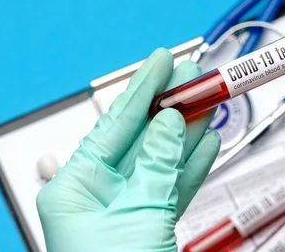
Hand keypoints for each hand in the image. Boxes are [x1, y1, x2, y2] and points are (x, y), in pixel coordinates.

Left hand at [36, 48, 220, 251]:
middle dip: (170, 104)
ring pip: (162, 159)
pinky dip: (193, 164)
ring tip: (209, 100)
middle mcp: (98, 194)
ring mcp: (126, 209)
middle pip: (141, 137)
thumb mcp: (137, 214)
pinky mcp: (151, 224)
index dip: (142, 88)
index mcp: (75, 188)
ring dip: (188, 130)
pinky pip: (173, 186)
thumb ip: (155, 163)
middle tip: (194, 75)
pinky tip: (209, 142)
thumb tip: (167, 121)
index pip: (113, 125)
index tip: (162, 60)